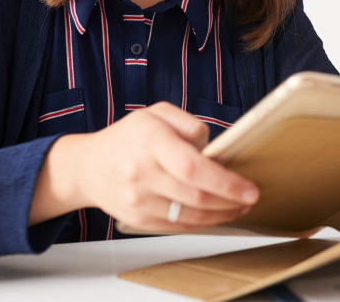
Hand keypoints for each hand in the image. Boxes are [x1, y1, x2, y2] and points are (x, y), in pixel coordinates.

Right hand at [29, 102, 258, 231]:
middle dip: (231, 201)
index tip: (250, 188)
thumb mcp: (157, 114)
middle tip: (251, 197)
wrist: (87, 167)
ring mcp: (138, 202)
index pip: (193, 168)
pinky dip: (201, 223)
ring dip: (220, 215)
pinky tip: (215, 215)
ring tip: (238, 207)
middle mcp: (142, 174)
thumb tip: (214, 148)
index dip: (226, 182)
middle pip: (196, 197)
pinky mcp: (138, 221)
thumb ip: (189, 124)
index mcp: (151, 143)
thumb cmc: (128, 137)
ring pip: (189, 216)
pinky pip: (177, 226)